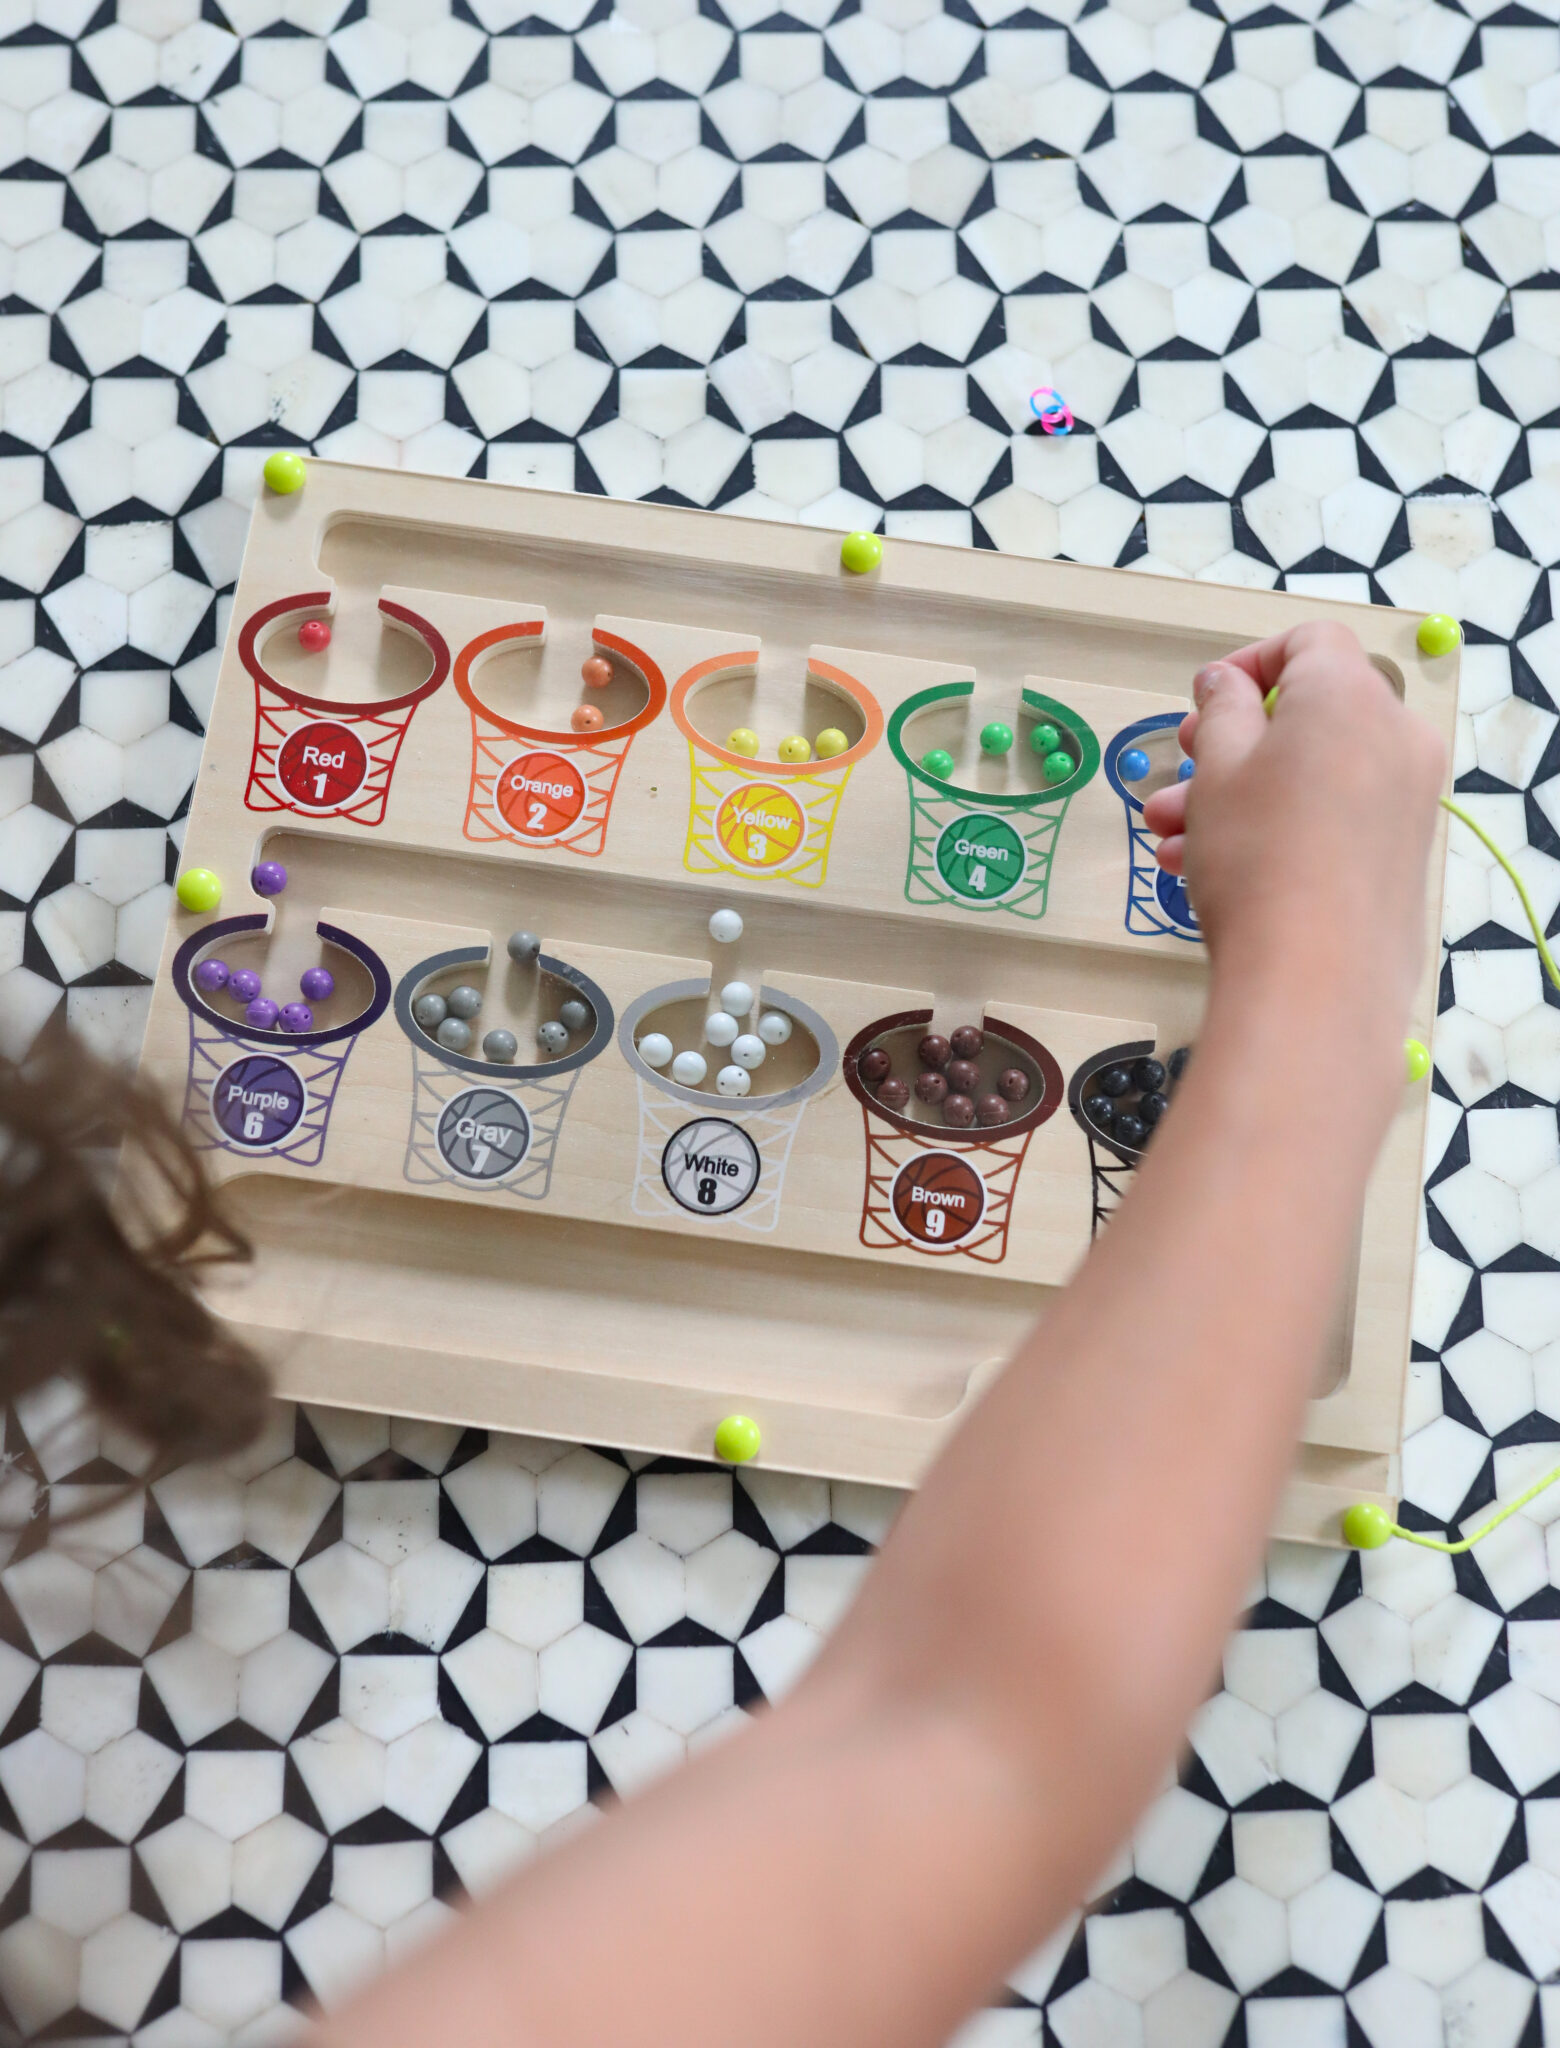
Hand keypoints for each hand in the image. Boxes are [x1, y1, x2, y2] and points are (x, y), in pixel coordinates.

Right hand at [1142, 622, 1444, 1073]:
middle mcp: (1395, 737)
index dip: (1249, 662)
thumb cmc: (1255, 853)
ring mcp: (1407, 800)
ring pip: (1313, 774)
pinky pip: (1333, 817)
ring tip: (1169, 835)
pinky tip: (1205, 867)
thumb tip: (1227, 683)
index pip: (1309, 642)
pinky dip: (1279, 826)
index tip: (1204, 705)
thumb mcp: (1218, 767)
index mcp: (1350, 696)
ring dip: (1239, 793)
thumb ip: (1222, 710)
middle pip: (1308, 715)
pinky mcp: (1401, 856)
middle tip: (1180, 769)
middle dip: (1231, 741)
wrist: (1314, 978)